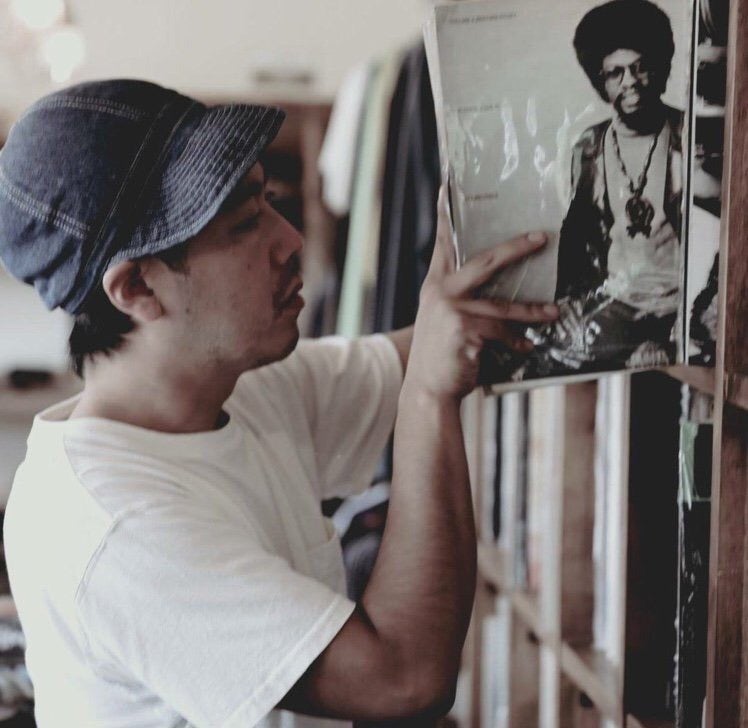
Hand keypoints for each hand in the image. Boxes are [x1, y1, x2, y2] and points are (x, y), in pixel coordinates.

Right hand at [405, 187, 559, 399]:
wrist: (426, 388)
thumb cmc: (441, 354)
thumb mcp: (442, 319)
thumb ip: (460, 298)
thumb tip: (496, 286)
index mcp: (435, 284)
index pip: (443, 242)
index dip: (445, 213)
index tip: (448, 183)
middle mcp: (440, 292)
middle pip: (485, 260)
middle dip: (516, 247)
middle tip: (542, 236)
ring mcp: (452, 310)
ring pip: (502, 305)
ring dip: (532, 310)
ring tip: (555, 311)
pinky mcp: (466, 330)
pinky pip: (502, 333)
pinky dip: (516, 342)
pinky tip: (526, 348)